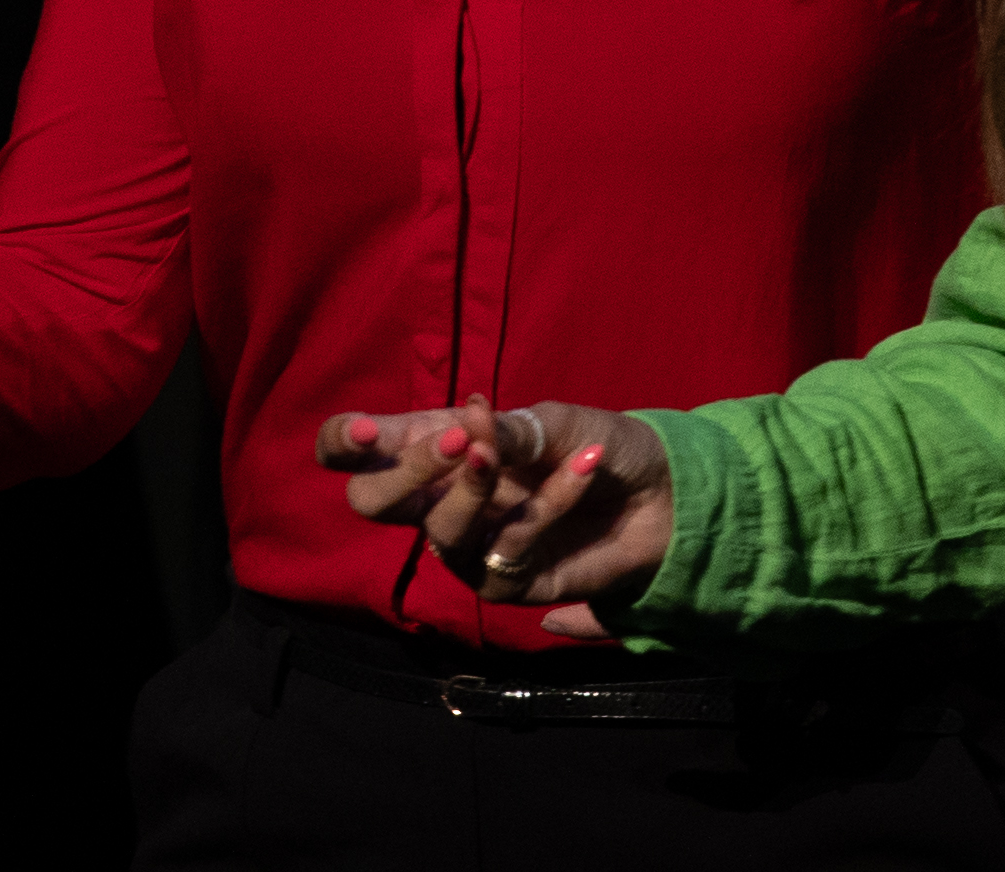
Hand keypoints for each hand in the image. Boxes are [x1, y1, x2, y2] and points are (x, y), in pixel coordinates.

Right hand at [320, 400, 669, 635]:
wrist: (662, 493)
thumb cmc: (594, 443)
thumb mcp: (553, 421)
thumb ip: (508, 429)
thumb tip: (470, 425)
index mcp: (432, 446)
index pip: (352, 451)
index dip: (342, 442)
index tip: (366, 433)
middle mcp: (438, 499)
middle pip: (372, 503)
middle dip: (402, 473)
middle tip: (454, 441)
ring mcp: (470, 545)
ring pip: (438, 534)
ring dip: (471, 491)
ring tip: (503, 455)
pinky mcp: (509, 582)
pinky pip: (509, 552)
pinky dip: (546, 507)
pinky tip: (583, 471)